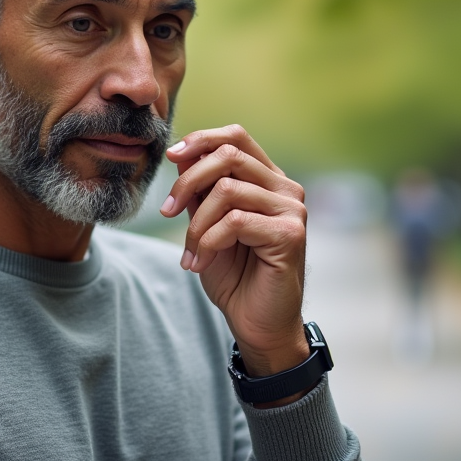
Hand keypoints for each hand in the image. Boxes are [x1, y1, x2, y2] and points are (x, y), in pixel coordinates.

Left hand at [160, 125, 309, 385]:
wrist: (257, 324)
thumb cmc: (235, 276)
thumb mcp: (207, 225)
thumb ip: (200, 191)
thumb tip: (180, 154)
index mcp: (268, 180)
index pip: (236, 137)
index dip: (201, 139)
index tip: (171, 156)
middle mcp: (285, 188)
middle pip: (228, 156)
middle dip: (188, 181)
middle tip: (167, 211)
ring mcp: (292, 209)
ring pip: (226, 190)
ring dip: (196, 224)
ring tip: (189, 254)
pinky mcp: (290, 234)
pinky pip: (235, 222)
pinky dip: (207, 242)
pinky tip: (200, 263)